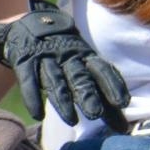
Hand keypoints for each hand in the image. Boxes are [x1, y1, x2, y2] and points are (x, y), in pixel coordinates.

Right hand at [0, 0, 129, 129]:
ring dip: (63, 100)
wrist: (31, 24)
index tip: (123, 103)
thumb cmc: (65, 53)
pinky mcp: (25, 61)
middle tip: (96, 114)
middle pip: (79, 77)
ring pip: (55, 80)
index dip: (112, 85)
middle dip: (88, 95)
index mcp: (85, 55)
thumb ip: (102, 92)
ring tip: (71, 120)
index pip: (102, 70)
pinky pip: (28, 81)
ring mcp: (45, 57)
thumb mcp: (84, 64)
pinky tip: (38, 115)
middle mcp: (67, 55)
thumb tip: (124, 124)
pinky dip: (32, 98)